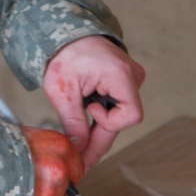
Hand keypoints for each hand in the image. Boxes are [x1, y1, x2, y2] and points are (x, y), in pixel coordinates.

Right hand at [20, 126, 84, 195]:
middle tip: (29, 179)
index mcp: (59, 146)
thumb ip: (42, 147)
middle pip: (64, 187)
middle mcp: (58, 169)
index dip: (65, 169)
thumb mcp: (22, 135)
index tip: (58, 172)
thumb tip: (47, 153)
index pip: (77, 165)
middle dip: (50, 187)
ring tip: (15, 187)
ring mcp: (47, 193)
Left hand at [41, 36, 145, 169]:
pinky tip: (86, 125)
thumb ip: (73, 121)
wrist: (66, 34)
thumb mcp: (62, 91)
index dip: (109, 122)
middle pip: (123, 119)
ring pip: (119, 115)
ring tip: (79, 137)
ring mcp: (130, 79)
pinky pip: (116, 106)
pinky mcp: (124, 82)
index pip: (131, 115)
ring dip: (99, 126)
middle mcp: (132, 76)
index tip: (88, 110)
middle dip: (100, 138)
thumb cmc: (64, 55)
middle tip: (82, 161)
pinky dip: (101, 116)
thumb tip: (78, 150)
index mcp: (120, 74)